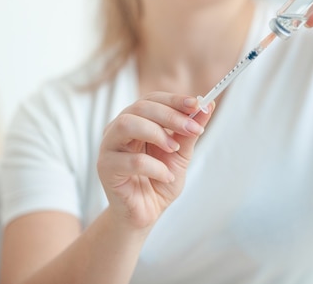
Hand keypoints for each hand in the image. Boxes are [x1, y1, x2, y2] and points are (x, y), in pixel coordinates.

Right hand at [97, 93, 212, 230]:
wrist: (146, 212)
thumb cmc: (161, 179)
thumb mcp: (181, 154)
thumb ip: (189, 131)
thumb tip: (207, 106)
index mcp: (136, 121)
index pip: (152, 99)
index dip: (174, 100)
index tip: (197, 104)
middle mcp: (118, 129)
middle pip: (140, 108)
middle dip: (171, 116)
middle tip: (193, 129)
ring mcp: (108, 147)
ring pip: (126, 124)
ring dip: (157, 134)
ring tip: (174, 150)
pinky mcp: (105, 169)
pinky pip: (130, 161)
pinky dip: (154, 167)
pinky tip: (166, 176)